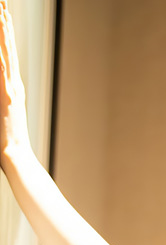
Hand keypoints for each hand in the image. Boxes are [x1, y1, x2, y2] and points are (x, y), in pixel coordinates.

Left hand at [0, 0, 29, 161]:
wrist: (16, 159)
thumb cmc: (6, 146)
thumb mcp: (2, 117)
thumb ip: (1, 102)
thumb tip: (3, 95)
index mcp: (14, 89)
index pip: (8, 56)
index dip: (6, 36)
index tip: (4, 17)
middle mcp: (14, 85)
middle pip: (8, 48)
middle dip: (5, 24)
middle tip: (3, 3)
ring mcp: (10, 88)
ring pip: (6, 51)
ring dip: (3, 29)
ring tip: (1, 9)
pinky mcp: (6, 93)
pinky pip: (0, 65)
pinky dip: (0, 48)